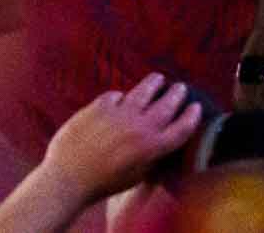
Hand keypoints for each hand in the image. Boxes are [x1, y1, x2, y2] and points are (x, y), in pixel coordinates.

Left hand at [41, 74, 202, 205]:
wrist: (67, 178)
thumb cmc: (101, 184)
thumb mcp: (136, 177)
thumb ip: (151, 158)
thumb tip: (159, 145)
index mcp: (153, 147)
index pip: (183, 127)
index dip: (192, 116)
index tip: (195, 107)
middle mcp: (142, 127)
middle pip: (168, 103)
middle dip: (177, 93)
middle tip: (180, 88)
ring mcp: (121, 114)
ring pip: (145, 90)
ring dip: (154, 83)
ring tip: (158, 79)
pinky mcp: (100, 107)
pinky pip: (115, 95)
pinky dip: (120, 96)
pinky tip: (119, 99)